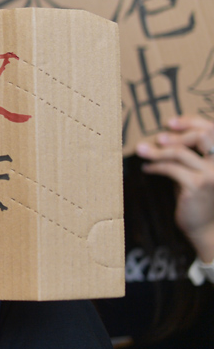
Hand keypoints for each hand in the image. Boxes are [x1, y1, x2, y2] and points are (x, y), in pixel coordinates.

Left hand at [138, 116, 213, 260]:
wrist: (204, 227)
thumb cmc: (196, 197)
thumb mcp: (195, 171)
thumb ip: (188, 154)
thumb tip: (164, 134)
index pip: (212, 129)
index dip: (191, 121)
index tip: (170, 122)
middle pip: (202, 135)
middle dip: (177, 134)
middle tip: (157, 137)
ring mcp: (211, 175)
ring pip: (180, 152)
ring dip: (157, 150)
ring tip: (141, 150)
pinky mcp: (197, 185)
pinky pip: (171, 168)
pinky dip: (155, 166)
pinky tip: (147, 168)